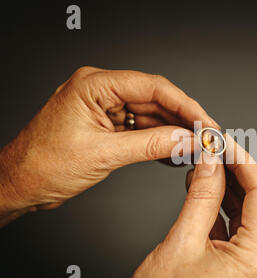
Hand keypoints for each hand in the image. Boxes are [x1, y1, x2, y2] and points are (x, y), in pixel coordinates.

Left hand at [0, 66, 217, 225]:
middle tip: (207, 137)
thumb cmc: (43, 164)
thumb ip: (150, 145)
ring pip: (151, 116)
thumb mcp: (103, 154)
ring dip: (174, 132)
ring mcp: (105, 109)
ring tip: (196, 148)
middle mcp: (101, 91)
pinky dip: (159, 141)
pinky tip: (176, 152)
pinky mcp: (108, 126)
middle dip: (183, 120)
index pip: (152, 87)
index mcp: (94, 85)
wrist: (19, 184)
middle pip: (155, 100)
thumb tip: (187, 140)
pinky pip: (141, 129)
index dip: (185, 104)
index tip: (205, 121)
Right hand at [124, 136, 256, 277]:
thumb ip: (200, 198)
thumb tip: (210, 162)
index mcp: (256, 261)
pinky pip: (239, 232)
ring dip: (232, 190)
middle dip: (240, 173)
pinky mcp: (239, 274)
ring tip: (208, 168)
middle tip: (216, 152)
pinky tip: (205, 194)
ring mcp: (253, 272)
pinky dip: (225, 210)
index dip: (243, 161)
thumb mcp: (180, 244)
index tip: (223, 143)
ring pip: (252, 216)